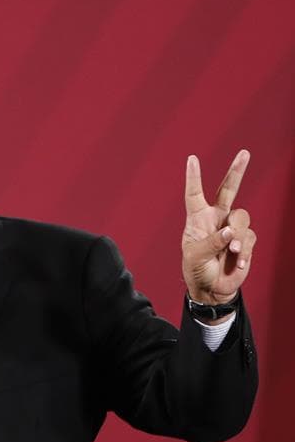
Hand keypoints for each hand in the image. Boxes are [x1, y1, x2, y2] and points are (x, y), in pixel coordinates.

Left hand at [182, 149, 256, 305]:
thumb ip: (211, 242)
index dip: (194, 177)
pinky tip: (237, 263)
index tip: (192, 159)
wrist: (212, 289)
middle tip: (244, 153)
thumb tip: (230, 231)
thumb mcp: (195, 257)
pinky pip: (249, 238)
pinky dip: (244, 251)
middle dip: (237, 171)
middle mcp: (216, 219)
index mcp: (197, 219)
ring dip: (237, 237)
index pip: (195, 194)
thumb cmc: (197, 270)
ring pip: (242, 218)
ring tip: (231, 253)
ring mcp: (232, 229)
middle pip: (228, 190)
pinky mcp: (245, 240)